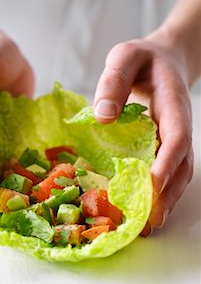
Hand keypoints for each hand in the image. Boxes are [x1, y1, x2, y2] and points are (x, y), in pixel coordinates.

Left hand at [93, 29, 193, 232]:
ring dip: (164, 200)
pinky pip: (165, 171)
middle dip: (167, 194)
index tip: (153, 184)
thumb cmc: (142, 59)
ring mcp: (172, 138)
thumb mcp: (125, 57)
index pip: (177, 137)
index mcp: (172, 104)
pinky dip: (157, 192)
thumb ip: (114, 80)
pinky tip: (143, 209)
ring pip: (176, 173)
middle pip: (180, 165)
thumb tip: (103, 115)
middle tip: (149, 222)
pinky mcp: (162, 145)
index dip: (167, 162)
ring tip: (146, 227)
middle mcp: (178, 126)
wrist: (161, 61)